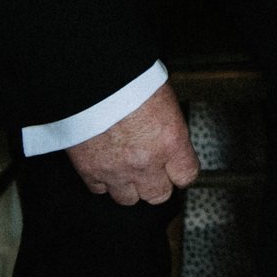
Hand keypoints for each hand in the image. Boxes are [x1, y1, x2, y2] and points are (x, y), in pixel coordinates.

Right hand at [69, 84, 198, 207]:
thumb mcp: (164, 100)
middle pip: (158, 195)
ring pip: (128, 198)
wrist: (92, 78)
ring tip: (126, 168)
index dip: (181, 171)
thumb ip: (169, 128)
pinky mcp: (90, 170)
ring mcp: (117, 169)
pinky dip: (103, 180)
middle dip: (157, 184)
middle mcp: (146, 161)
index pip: (186, 176)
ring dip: (129, 186)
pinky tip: (105, 164)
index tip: (177, 168)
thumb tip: (169, 138)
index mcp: (170, 141)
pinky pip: (99, 189)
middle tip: (152, 171)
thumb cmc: (129, 80)